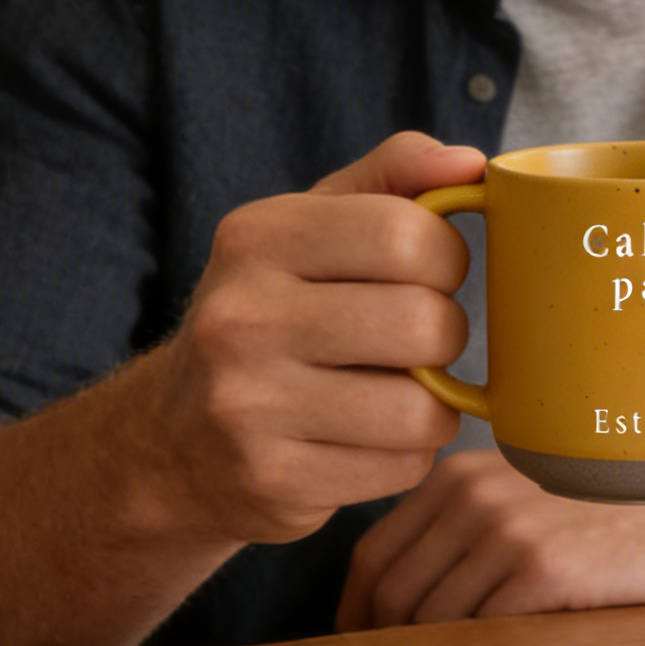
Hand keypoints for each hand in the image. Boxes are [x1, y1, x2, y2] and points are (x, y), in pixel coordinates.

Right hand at [134, 132, 485, 548]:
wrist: (174, 436)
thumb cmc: (273, 310)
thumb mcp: (312, 224)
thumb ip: (394, 175)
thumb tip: (470, 163)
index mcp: (256, 238)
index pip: (406, 233)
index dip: (446, 256)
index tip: (431, 271)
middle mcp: (240, 318)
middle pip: (424, 323)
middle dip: (446, 332)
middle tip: (419, 337)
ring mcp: (249, 407)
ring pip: (422, 408)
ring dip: (435, 403)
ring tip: (401, 389)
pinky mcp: (273, 482)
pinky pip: (403, 468)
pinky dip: (407, 454)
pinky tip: (370, 437)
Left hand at [334, 446, 644, 629]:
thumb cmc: (632, 508)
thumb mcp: (539, 495)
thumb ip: (474, 527)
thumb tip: (407, 600)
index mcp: (462, 473)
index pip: (371, 555)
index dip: (353, 614)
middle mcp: (473, 494)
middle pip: (387, 594)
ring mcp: (507, 530)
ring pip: (426, 623)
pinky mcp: (547, 571)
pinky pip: (478, 637)